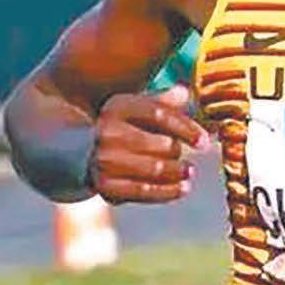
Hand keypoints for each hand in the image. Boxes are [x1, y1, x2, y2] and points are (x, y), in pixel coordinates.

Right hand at [89, 85, 209, 204]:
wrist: (79, 153)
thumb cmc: (121, 129)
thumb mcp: (136, 110)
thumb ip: (162, 102)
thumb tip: (184, 92)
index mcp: (118, 106)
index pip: (159, 114)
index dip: (187, 128)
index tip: (205, 141)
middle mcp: (107, 131)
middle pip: (161, 144)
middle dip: (178, 152)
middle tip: (187, 158)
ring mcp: (103, 159)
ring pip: (155, 169)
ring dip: (178, 173)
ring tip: (189, 172)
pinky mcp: (104, 185)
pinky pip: (144, 191)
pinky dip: (168, 191)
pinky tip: (183, 188)